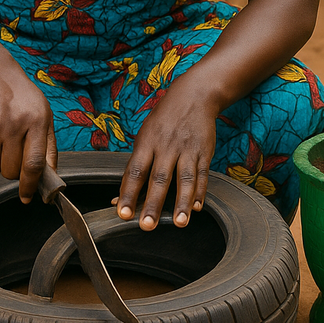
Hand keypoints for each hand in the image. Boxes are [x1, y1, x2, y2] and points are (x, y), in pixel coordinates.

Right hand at [0, 68, 56, 202]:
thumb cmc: (27, 101)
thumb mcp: (46, 119)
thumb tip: (50, 178)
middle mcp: (13, 126)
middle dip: (17, 174)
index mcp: (36, 123)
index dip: (30, 185)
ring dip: (4, 164)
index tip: (28, 197)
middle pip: (12, 171)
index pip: (33, 163)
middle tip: (20, 160)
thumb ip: (49, 149)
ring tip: (9, 144)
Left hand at [116, 82, 216, 230]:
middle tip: (147, 226)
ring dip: (181, 202)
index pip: (135, 171)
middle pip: (159, 178)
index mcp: (147, 142)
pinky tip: (197, 207)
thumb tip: (119, 199)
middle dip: (152, 203)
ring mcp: (187, 149)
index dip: (128, 193)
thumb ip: (136, 167)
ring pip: (184, 178)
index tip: (123, 213)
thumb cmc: (163, 121)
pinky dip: (200, 192)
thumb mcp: (145, 136)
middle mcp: (166, 146)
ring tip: (178, 223)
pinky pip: (202, 174)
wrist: (193, 96)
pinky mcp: (204, 151)